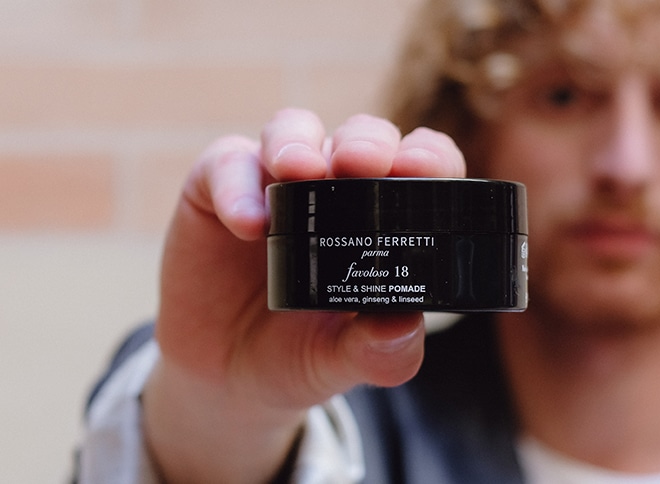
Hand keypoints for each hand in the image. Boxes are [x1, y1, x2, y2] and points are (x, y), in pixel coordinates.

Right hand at [142, 109, 465, 481]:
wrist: (223, 377)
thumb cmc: (297, 356)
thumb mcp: (341, 363)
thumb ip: (378, 352)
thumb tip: (404, 325)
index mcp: (382, 220)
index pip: (420, 168)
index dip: (428, 157)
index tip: (423, 168)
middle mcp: (335, 190)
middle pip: (361, 137)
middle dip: (365, 141)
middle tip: (362, 162)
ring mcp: (276, 183)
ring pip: (295, 130)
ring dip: (299, 142)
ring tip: (298, 171)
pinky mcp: (218, 188)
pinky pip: (228, 163)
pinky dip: (238, 185)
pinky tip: (248, 223)